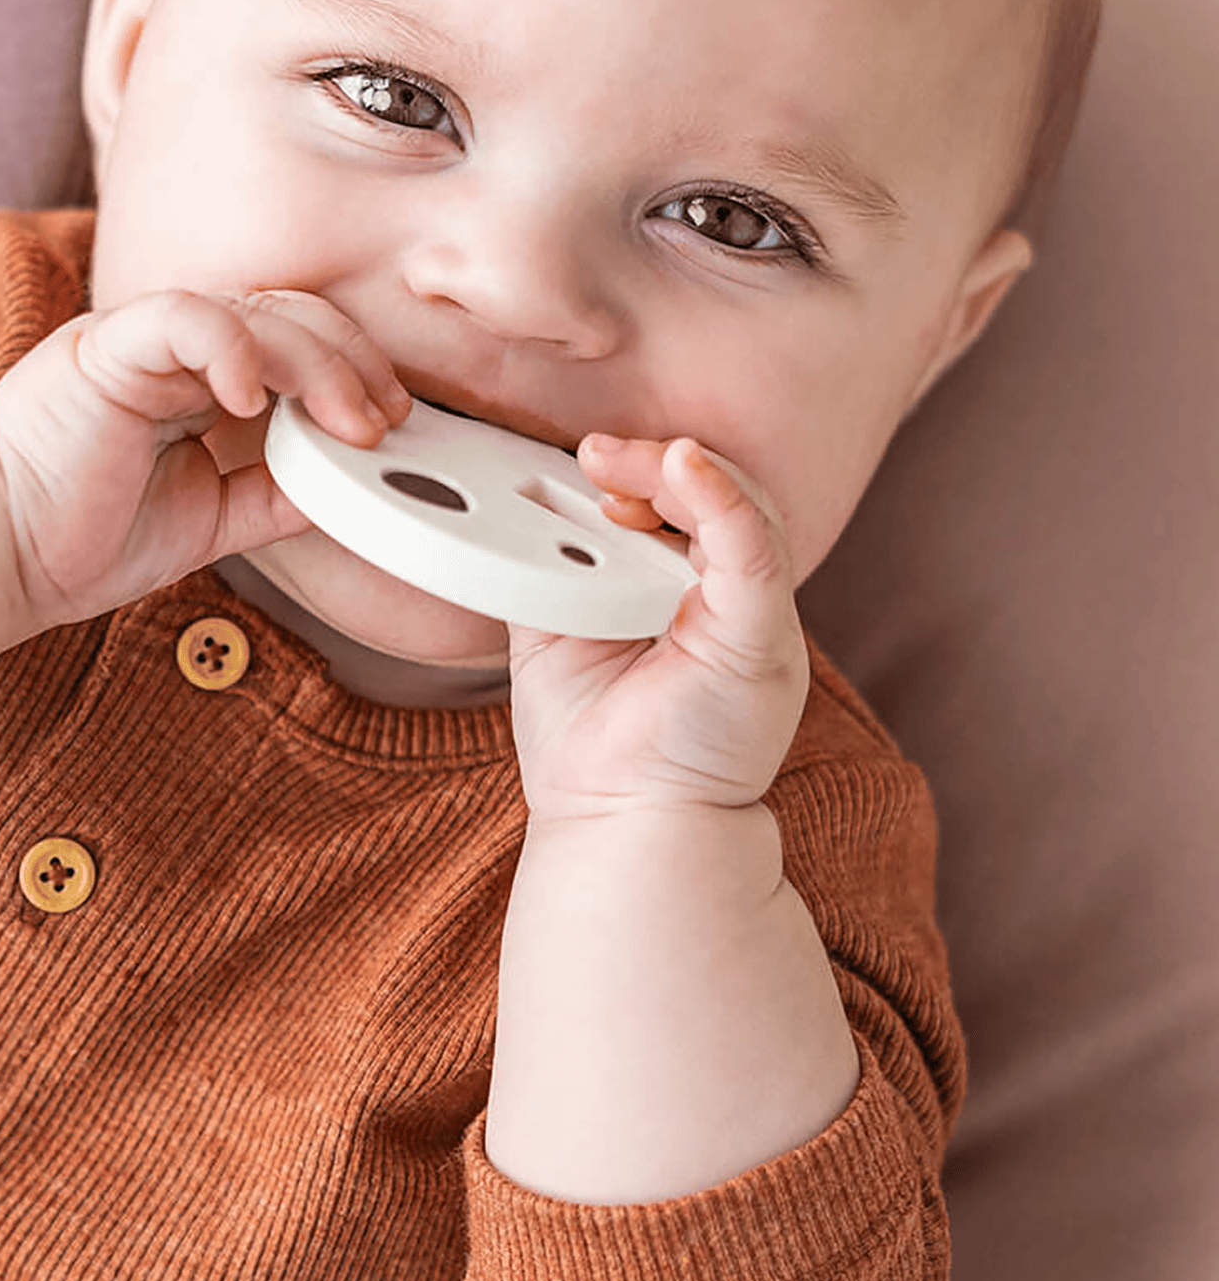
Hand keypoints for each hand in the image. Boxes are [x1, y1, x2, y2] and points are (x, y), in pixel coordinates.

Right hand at [0, 289, 408, 625]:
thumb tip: (350, 483)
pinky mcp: (108, 347)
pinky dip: (234, 350)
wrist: (3, 555)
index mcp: (196, 378)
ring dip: (316, 364)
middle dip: (352, 363)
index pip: (294, 341)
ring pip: (253, 312)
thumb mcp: (215, 521)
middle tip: (386, 419)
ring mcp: (141, 341)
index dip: (352, 371)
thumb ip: (276, 494)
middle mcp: (173, 348)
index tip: (391, 424)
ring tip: (346, 420)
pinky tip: (254, 401)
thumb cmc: (85, 537)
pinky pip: (186, 319)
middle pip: (289, 313)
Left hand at [506, 435, 809, 818]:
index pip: (677, 505)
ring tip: (619, 464)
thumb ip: (546, 572)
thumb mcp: (550, 636)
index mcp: (683, 595)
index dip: (635, 475)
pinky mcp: (762, 638)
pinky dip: (723, 502)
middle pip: (713, 496)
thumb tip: (517, 511)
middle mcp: (726, 599)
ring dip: (676, 475)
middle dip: (652, 466)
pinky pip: (754, 552)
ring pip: (740, 509)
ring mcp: (751, 616)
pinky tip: (686, 467)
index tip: (583, 464)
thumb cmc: (589, 748)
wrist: (618, 825)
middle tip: (594, 456)